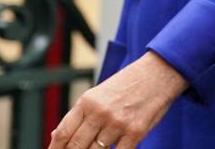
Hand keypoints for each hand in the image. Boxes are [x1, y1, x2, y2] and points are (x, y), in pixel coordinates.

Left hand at [47, 51, 187, 148]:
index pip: (63, 133)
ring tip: (96, 148)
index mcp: (87, 100)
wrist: (159, 72)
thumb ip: (80, 114)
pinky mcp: (135, 132)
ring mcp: (117, 123)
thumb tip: (57, 136)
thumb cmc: (129, 83)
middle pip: (76, 147)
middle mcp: (99, 112)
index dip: (55, 148)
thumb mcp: (100, 93)